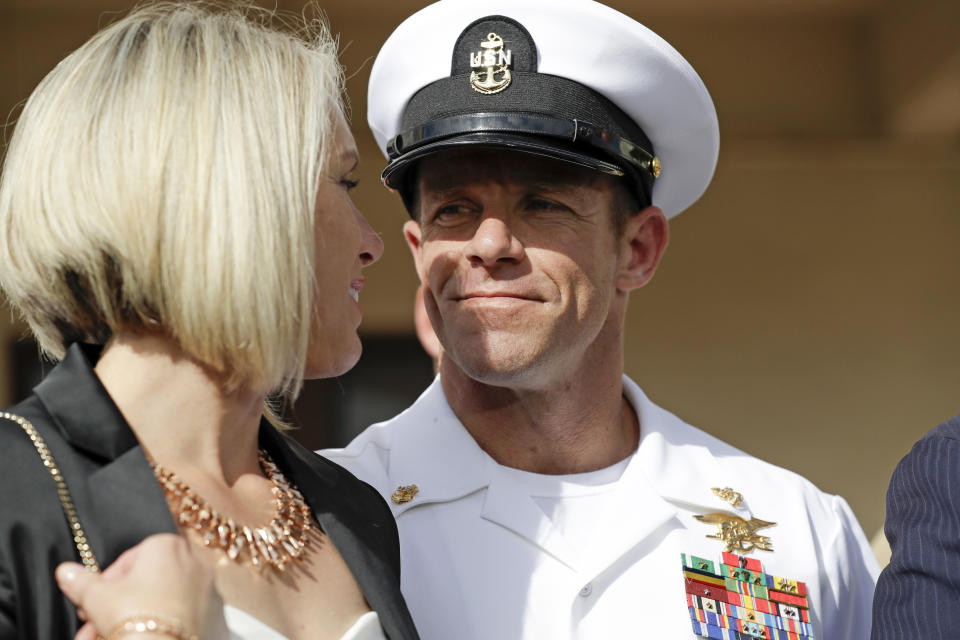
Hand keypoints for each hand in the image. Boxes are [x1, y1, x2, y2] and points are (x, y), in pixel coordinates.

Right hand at [55, 533, 220, 639]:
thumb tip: (65, 571)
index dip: (106, 584)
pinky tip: (142, 636)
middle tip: (98, 623)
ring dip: (134, 616)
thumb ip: (80, 581)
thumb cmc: (132, 616)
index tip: (94, 602)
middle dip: (117, 604)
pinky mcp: (214, 611)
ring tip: (111, 634)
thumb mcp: (96, 597)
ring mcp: (206, 585)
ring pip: (162, 598)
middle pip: (145, 581)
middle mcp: (192, 559)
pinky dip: (161, 622)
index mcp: (166, 544)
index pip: (128, 559)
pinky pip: (181, 612)